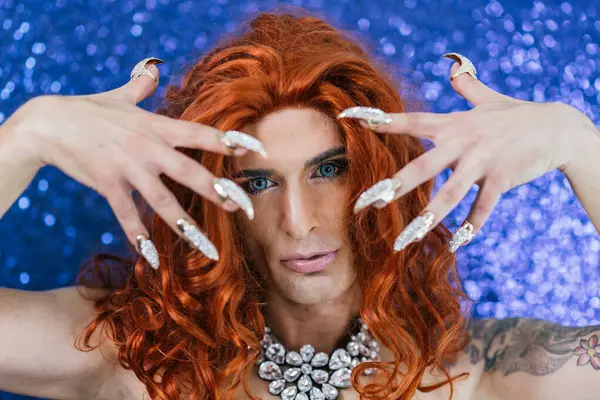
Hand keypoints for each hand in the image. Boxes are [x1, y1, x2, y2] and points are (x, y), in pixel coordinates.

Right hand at [7, 58, 267, 267]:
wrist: (47, 123)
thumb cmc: (88, 109)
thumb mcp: (119, 95)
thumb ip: (141, 85)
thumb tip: (152, 68)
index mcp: (157, 126)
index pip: (201, 133)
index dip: (230, 141)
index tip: (256, 150)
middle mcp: (148, 147)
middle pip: (191, 171)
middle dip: (219, 191)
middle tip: (244, 208)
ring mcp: (128, 168)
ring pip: (163, 201)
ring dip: (187, 226)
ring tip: (209, 248)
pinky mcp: (108, 185)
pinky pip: (127, 215)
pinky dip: (138, 237)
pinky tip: (151, 258)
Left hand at [338, 53, 591, 252]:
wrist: (558, 127)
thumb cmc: (517, 114)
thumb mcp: (488, 98)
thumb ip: (467, 86)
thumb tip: (455, 67)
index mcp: (453, 123)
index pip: (410, 121)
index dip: (381, 120)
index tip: (351, 118)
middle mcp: (463, 142)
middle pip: (422, 167)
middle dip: (394, 186)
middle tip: (366, 203)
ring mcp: (482, 162)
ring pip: (449, 195)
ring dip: (426, 219)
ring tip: (403, 239)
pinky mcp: (502, 180)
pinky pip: (482, 208)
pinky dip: (470, 227)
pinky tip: (455, 245)